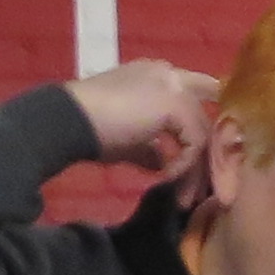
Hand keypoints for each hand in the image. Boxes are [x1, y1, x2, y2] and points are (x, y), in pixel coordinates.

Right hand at [64, 59, 220, 186]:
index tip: (206, 160)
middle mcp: (171, 75)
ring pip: (202, 132)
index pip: (199, 97)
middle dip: (205, 159)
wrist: (69, 120)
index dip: (206, 126)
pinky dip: (183, 166)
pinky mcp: (174, 103)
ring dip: (196, 171)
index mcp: (159, 77)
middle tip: (198, 192)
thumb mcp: (130, 140)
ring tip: (185, 199)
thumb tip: (164, 165)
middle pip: (205, 119)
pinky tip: (165, 179)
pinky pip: (193, 142)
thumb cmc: (92, 128)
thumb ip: (153, 148)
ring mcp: (174, 86)